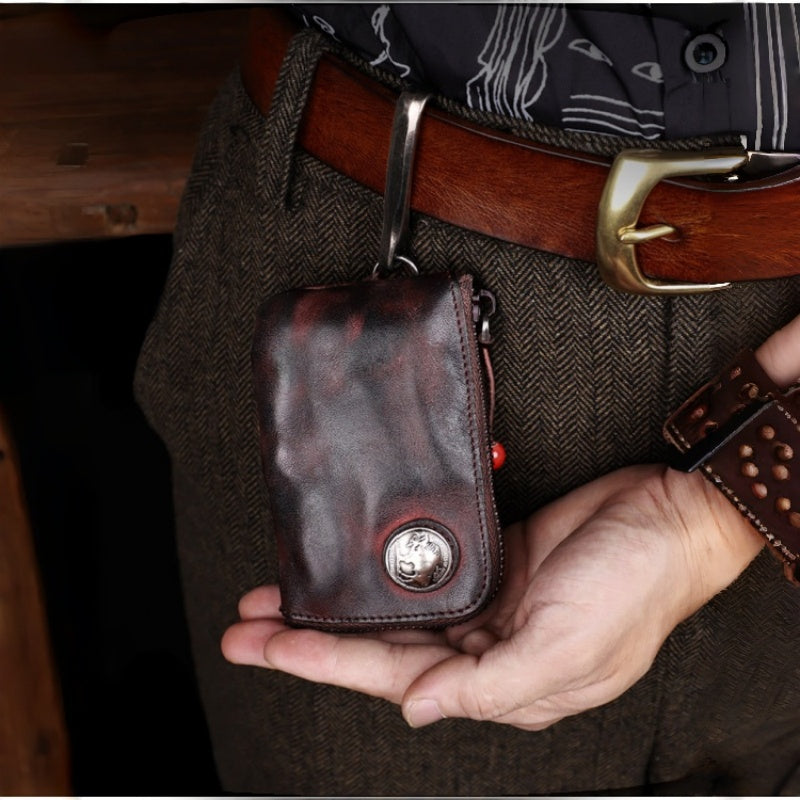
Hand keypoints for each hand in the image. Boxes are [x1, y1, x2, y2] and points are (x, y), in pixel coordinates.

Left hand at [222, 313, 799, 729]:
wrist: (669, 516)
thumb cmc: (634, 586)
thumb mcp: (568, 647)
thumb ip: (490, 686)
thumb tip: (417, 710)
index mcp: (499, 681)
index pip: (392, 676)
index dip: (323, 663)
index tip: (266, 647)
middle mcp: (484, 647)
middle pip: (379, 647)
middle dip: (311, 639)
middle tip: (246, 626)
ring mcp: (487, 602)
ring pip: (393, 611)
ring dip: (337, 604)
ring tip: (275, 599)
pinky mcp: (491, 560)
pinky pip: (425, 570)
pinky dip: (382, 570)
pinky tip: (348, 567)